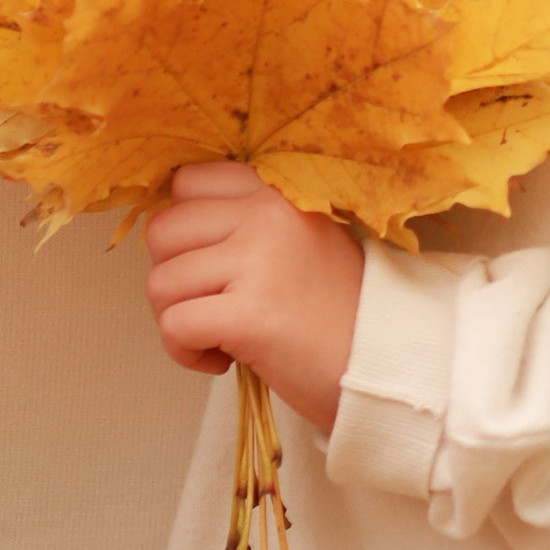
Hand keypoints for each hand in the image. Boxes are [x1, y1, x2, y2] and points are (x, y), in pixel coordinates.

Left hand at [142, 162, 364, 436]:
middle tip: (210, 306)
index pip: (186, 183)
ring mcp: (257, 262)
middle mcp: (264, 214)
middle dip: (173, 278)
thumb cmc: (338, 312)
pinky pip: (174, 326)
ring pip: (160, 282)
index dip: (184, 231)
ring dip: (176, 319)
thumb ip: (244, 223)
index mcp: (275, 190)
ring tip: (219, 336)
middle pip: (162, 232)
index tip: (209, 266)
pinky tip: (219, 361)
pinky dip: (183, 352)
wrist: (389, 365)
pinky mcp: (250, 315)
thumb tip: (167, 233)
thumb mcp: (298, 240)